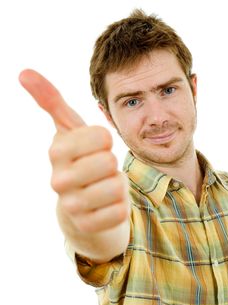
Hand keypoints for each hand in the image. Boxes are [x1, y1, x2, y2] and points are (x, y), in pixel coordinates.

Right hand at [19, 70, 129, 235]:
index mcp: (56, 152)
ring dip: (117, 186)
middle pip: (109, 161)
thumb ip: (51, 101)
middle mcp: (58, 180)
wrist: (81, 207)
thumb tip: (23, 71)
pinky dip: (121, 207)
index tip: (95, 148)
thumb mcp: (69, 131)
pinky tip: (106, 207)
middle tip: (99, 171)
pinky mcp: (87, 227)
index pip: (102, 136)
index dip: (106, 141)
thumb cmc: (80, 162)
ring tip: (102, 188)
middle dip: (112, 165)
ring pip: (117, 187)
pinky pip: (121, 212)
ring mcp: (71, 206)